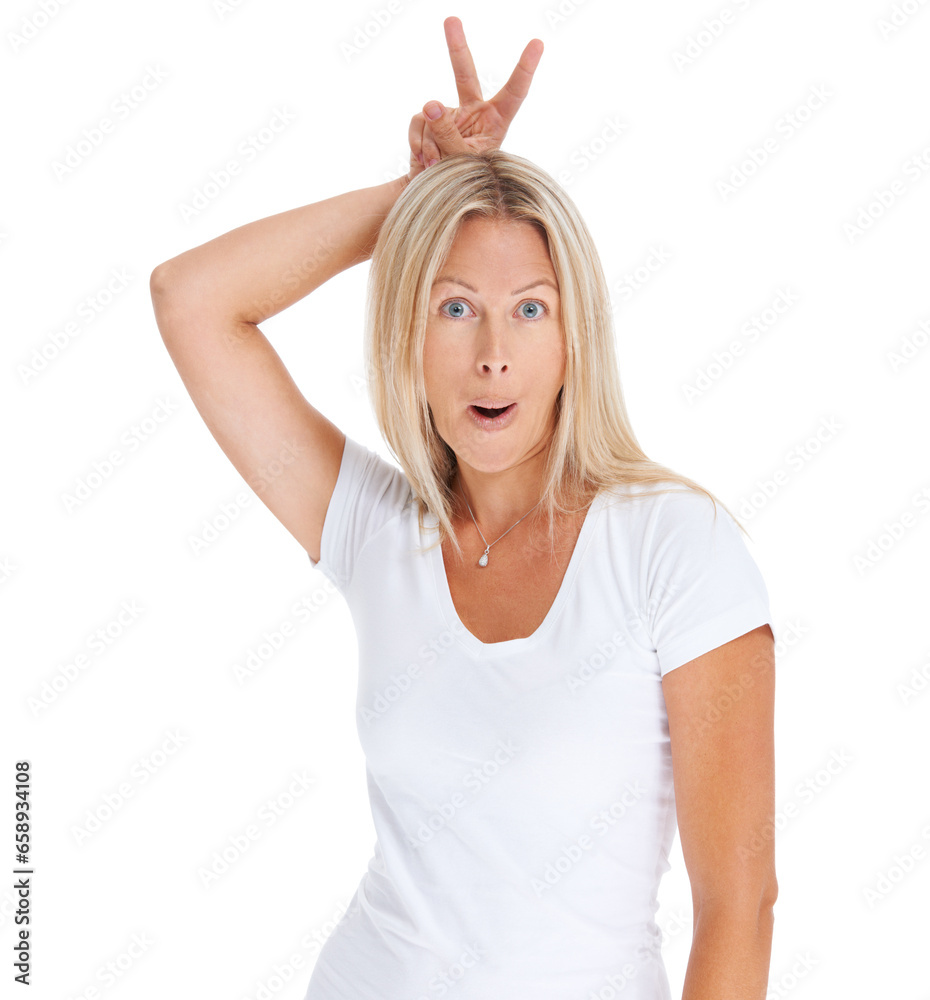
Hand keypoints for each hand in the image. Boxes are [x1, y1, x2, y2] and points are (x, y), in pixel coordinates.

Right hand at [405, 16, 543, 185]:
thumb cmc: (462, 184)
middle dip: (456, 47)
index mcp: (495, 121)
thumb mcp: (460, 162)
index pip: (514, 92)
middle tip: (451, 20)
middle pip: (465, 74)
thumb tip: (431, 104)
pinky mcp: (428, 119)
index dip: (525, 69)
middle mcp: (474, 112)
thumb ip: (448, 135)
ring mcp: (450, 114)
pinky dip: (418, 143)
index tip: (537, 44)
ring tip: (435, 166)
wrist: (437, 194)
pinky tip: (423, 161)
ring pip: (433, 113)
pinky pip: (417, 121)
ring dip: (431, 144)